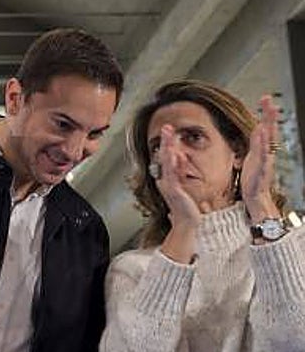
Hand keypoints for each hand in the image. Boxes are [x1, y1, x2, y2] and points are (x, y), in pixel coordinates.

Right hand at [153, 124, 201, 263]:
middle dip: (165, 141)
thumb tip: (181, 160)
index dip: (168, 143)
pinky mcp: (175, 191)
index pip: (167, 157)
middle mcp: (166, 180)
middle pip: (164, 156)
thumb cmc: (188, 208)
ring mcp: (169, 185)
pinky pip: (173, 175)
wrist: (187, 225)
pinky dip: (173, 165)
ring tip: (168, 136)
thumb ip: (181, 173)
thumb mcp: (184, 187)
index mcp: (169, 178)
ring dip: (167, 148)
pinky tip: (174, 155)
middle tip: (166, 127)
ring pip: (167, 163)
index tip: (169, 130)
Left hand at [241, 94, 280, 221]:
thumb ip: (256, 141)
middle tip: (269, 101)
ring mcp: (266, 160)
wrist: (255, 196)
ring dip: (268, 126)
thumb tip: (258, 127)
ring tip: (268, 113)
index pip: (265, 126)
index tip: (265, 98)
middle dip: (269, 115)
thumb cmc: (253, 177)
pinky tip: (262, 135)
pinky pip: (263, 155)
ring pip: (268, 140)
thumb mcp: (252, 155)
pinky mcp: (262, 169)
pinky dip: (264, 145)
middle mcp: (266, 152)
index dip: (266, 113)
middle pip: (270, 130)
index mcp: (263, 148)